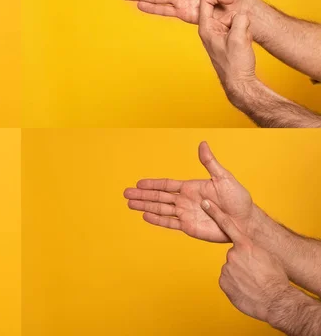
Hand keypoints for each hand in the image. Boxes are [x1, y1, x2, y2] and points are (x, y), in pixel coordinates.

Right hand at [125, 141, 257, 242]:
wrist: (245, 222)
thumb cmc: (238, 200)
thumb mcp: (224, 178)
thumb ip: (210, 163)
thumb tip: (202, 144)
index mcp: (191, 187)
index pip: (166, 184)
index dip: (152, 183)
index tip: (139, 182)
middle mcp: (185, 200)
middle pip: (158, 196)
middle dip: (142, 195)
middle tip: (126, 193)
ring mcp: (185, 214)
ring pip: (160, 209)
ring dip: (144, 206)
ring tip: (130, 204)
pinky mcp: (188, 227)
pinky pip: (169, 223)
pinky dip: (156, 220)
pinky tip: (145, 215)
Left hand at [198, 0, 256, 92]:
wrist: (239, 81)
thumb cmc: (235, 63)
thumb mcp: (239, 38)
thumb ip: (240, 20)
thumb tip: (241, 14)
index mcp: (206, 28)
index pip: (206, 2)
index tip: (231, 0)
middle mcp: (210, 30)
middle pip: (225, 11)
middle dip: (237, 19)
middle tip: (240, 33)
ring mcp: (219, 35)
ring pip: (234, 19)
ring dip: (242, 27)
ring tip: (242, 42)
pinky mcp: (227, 39)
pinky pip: (238, 28)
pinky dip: (244, 33)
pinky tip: (244, 44)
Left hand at [202, 199, 289, 322]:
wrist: (276, 300)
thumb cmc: (275, 278)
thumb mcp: (267, 257)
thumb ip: (253, 249)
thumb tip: (246, 250)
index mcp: (245, 246)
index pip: (227, 225)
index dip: (215, 213)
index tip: (205, 203)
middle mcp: (233, 254)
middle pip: (233, 256)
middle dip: (242, 263)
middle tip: (255, 273)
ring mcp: (226, 268)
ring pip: (230, 269)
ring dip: (239, 275)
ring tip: (253, 283)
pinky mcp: (223, 281)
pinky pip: (227, 281)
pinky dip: (235, 285)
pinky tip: (246, 290)